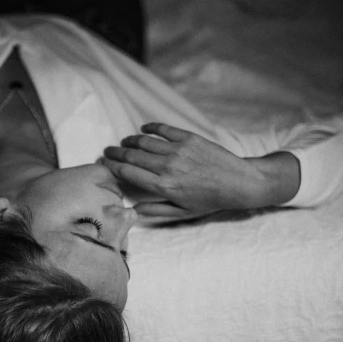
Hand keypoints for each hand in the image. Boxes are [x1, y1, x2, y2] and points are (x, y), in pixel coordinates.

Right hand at [103, 123, 299, 221]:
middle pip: (132, 155)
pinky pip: (163, 129)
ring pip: (144, 141)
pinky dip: (150, 127)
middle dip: (115, 152)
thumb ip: (156, 211)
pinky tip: (144, 129)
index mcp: (163, 186)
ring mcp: (177, 150)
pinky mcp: (189, 138)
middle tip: (107, 151)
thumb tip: (134, 209)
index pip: (128, 173)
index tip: (104, 164)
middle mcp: (167, 167)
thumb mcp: (182, 213)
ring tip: (123, 141)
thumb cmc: (210, 201)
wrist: (238, 183)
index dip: (112, 167)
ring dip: (130, 140)